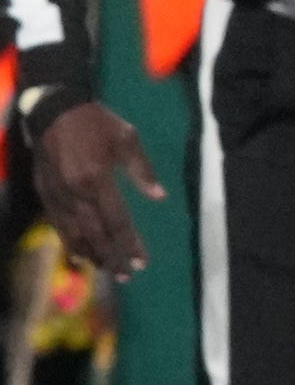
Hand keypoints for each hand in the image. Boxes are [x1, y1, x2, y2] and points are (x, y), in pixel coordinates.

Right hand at [30, 101, 164, 280]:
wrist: (54, 109)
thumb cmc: (96, 122)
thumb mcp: (127, 139)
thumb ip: (142, 170)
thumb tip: (159, 197)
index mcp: (96, 180)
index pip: (117, 221)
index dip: (129, 244)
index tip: (142, 261)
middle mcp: (74, 192)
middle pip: (94, 233)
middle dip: (111, 256)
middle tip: (126, 274)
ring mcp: (56, 194)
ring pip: (73, 232)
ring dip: (90, 254)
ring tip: (106, 270)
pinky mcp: (44, 191)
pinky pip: (56, 223)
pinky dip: (67, 241)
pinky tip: (76, 255)